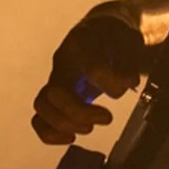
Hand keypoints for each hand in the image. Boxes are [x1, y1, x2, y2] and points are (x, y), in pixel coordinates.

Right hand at [31, 9, 146, 145]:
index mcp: (80, 44)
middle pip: (54, 92)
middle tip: (106, 117)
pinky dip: (50, 133)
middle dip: (79, 112)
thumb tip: (129, 82)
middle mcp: (62, 63)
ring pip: (42, 107)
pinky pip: (39, 119)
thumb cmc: (113, 37)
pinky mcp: (54, 97)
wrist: (101, 31)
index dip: (110, 83)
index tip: (129, 86)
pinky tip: (71, 137)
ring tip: (88, 128)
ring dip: (65, 123)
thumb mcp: (127, 40)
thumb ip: (128, 62)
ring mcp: (55, 80)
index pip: (91, 68)